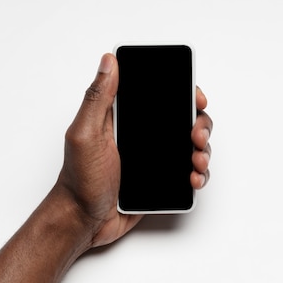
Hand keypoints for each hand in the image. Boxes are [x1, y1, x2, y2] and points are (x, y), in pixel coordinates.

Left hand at [55, 53, 212, 247]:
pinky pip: (189, 172)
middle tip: (196, 135)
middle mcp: (142, 134)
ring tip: (197, 160)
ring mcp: (154, 157)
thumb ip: (97, 99)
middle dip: (199, 124)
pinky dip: (199, 173)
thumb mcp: (84, 135)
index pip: (159, 94)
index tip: (194, 97)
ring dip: (203, 149)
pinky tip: (194, 178)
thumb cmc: (79, 181)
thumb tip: (109, 61)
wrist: (84, 221)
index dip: (181, 91)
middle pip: (183, 118)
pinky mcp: (161, 179)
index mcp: (124, 117)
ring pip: (191, 145)